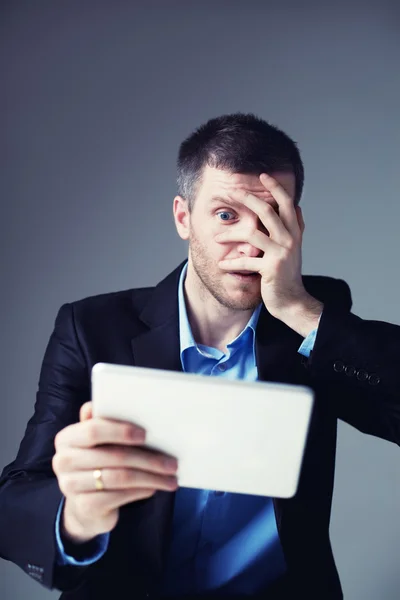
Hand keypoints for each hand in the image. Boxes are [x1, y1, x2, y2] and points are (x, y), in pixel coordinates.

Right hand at [52, 401, 178, 543]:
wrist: (85, 507)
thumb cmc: (97, 464)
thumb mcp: (99, 443)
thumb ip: (106, 424)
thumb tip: (125, 405)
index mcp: (66, 438)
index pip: (93, 430)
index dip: (120, 431)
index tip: (145, 434)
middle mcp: (63, 461)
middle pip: (113, 455)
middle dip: (147, 458)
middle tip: (172, 462)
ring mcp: (71, 486)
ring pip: (120, 477)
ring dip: (150, 477)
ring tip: (170, 478)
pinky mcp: (84, 506)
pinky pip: (119, 496)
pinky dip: (140, 491)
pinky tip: (154, 488)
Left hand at [216, 173, 322, 333]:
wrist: (293, 302)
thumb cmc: (288, 274)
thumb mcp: (294, 248)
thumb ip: (295, 228)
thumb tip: (296, 207)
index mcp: (294, 232)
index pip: (286, 203)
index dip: (276, 187)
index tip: (263, 174)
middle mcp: (290, 239)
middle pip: (266, 211)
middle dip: (246, 198)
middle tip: (230, 191)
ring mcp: (281, 253)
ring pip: (251, 234)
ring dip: (230, 234)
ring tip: (215, 238)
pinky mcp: (271, 269)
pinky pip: (246, 262)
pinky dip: (231, 264)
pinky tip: (221, 265)